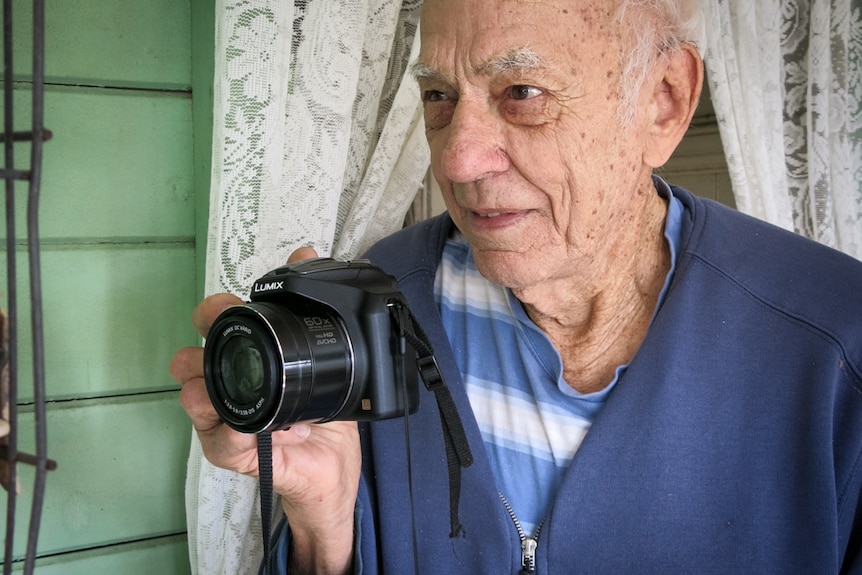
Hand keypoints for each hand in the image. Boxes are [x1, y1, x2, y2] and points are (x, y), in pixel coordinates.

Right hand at [170, 247, 358, 573]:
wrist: (333, 462)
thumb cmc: (319, 409)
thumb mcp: (320, 355)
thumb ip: (305, 303)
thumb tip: (305, 253)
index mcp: (245, 359)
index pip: (212, 327)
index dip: (211, 313)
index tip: (222, 307)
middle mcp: (227, 387)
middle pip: (189, 362)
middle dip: (196, 352)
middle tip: (219, 350)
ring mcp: (225, 421)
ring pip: (193, 400)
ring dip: (205, 393)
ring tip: (226, 391)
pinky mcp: (236, 453)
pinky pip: (220, 441)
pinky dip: (231, 431)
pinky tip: (247, 427)